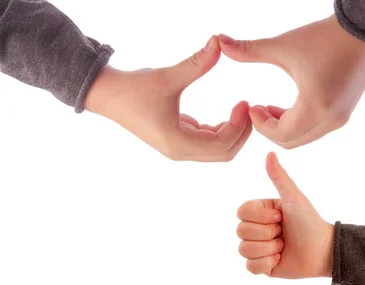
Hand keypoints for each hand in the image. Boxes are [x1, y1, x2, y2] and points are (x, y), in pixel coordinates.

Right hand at [85, 36, 251, 160]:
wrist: (106, 95)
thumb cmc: (134, 88)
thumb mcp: (167, 76)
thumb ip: (196, 64)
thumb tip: (218, 42)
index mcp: (178, 143)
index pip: (221, 144)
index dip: (239, 126)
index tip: (245, 102)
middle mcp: (180, 152)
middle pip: (223, 154)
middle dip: (240, 133)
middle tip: (248, 109)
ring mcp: (178, 149)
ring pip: (216, 151)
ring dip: (232, 133)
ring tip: (240, 109)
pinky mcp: (177, 142)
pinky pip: (206, 144)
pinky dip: (220, 131)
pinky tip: (228, 114)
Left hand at [219, 16, 364, 148]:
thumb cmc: (325, 36)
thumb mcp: (285, 45)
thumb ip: (251, 50)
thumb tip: (219, 42)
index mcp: (315, 108)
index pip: (280, 134)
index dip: (261, 124)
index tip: (251, 106)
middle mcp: (330, 120)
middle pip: (291, 142)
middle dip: (271, 129)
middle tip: (257, 110)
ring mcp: (340, 120)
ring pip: (304, 138)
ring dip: (285, 127)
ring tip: (270, 108)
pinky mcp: (345, 114)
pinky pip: (316, 130)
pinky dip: (299, 123)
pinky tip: (289, 106)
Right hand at [237, 153, 333, 277]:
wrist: (322, 250)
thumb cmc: (310, 222)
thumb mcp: (294, 198)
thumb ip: (280, 178)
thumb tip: (270, 153)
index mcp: (260, 212)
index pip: (241, 212)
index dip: (261, 217)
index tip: (280, 217)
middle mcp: (256, 229)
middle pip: (241, 231)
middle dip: (267, 233)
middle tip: (284, 233)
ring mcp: (257, 248)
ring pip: (244, 249)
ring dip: (267, 248)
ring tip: (283, 247)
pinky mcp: (261, 267)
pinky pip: (250, 267)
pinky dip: (266, 263)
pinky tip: (280, 259)